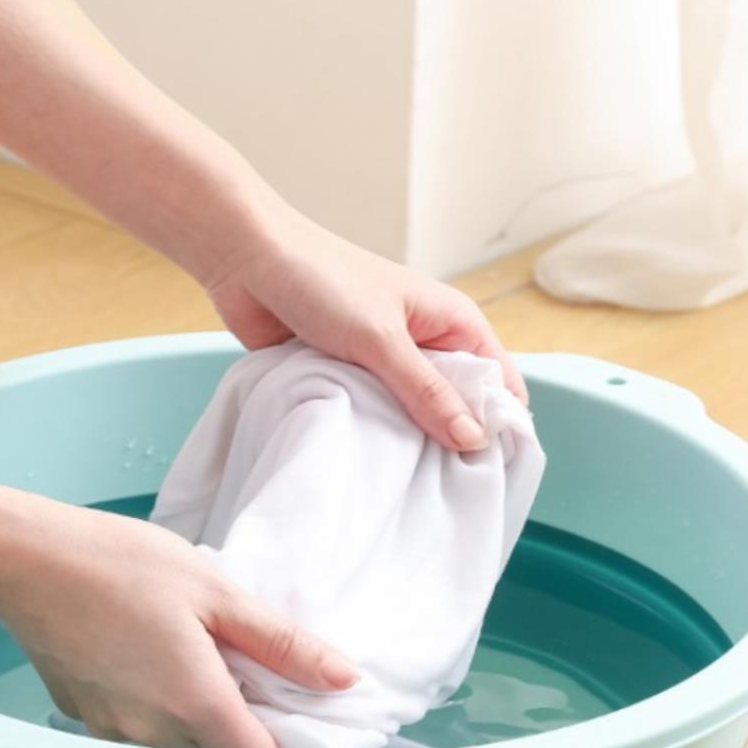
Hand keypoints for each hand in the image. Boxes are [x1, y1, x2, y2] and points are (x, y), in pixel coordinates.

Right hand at [0, 500, 357, 747]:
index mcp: (196, 704)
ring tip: (200, 665)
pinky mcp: (86, 722)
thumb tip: (342, 678)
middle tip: (252, 683)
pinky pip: (137, 736)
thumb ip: (283, 644)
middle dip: (244, 735)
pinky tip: (153, 664)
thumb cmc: (120, 564)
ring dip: (199, 725)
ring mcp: (114, 734)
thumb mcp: (217, 592)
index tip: (299, 723)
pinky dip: (157, 714)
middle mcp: (153, 735)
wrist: (25, 560)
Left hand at [203, 209, 527, 451]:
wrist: (246, 260)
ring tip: (409, 481)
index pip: (497, 378)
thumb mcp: (381, 340)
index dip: (501, 421)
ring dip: (407, 441)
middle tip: (448, 487)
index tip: (492, 469)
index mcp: (449, 320)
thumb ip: (426, 392)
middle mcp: (423, 342)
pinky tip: (369, 463)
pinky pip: (372, 416)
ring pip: (412, 415)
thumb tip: (473, 439)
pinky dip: (370, 434)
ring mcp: (385, 362)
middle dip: (452, 440)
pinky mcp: (349, 377)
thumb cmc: (320, 279)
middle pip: (457, 404)